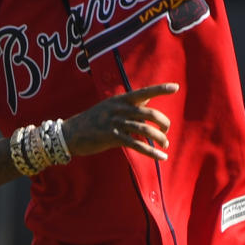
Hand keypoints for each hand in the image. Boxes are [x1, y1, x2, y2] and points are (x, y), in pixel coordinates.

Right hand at [64, 83, 179, 160]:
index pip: (143, 92)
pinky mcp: (112, 137)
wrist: (69, 133)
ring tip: (165, 145)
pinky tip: (161, 157)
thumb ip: (127, 104)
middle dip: (163, 123)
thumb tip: (146, 99)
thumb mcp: (109, 107)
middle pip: (149, 113)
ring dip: (159, 138)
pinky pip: (137, 144)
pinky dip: (151, 152)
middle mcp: (119, 109)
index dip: (160, 89)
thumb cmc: (92, 121)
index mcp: (120, 99)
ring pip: (144, 129)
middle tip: (166, 131)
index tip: (175, 87)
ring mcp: (115, 123)